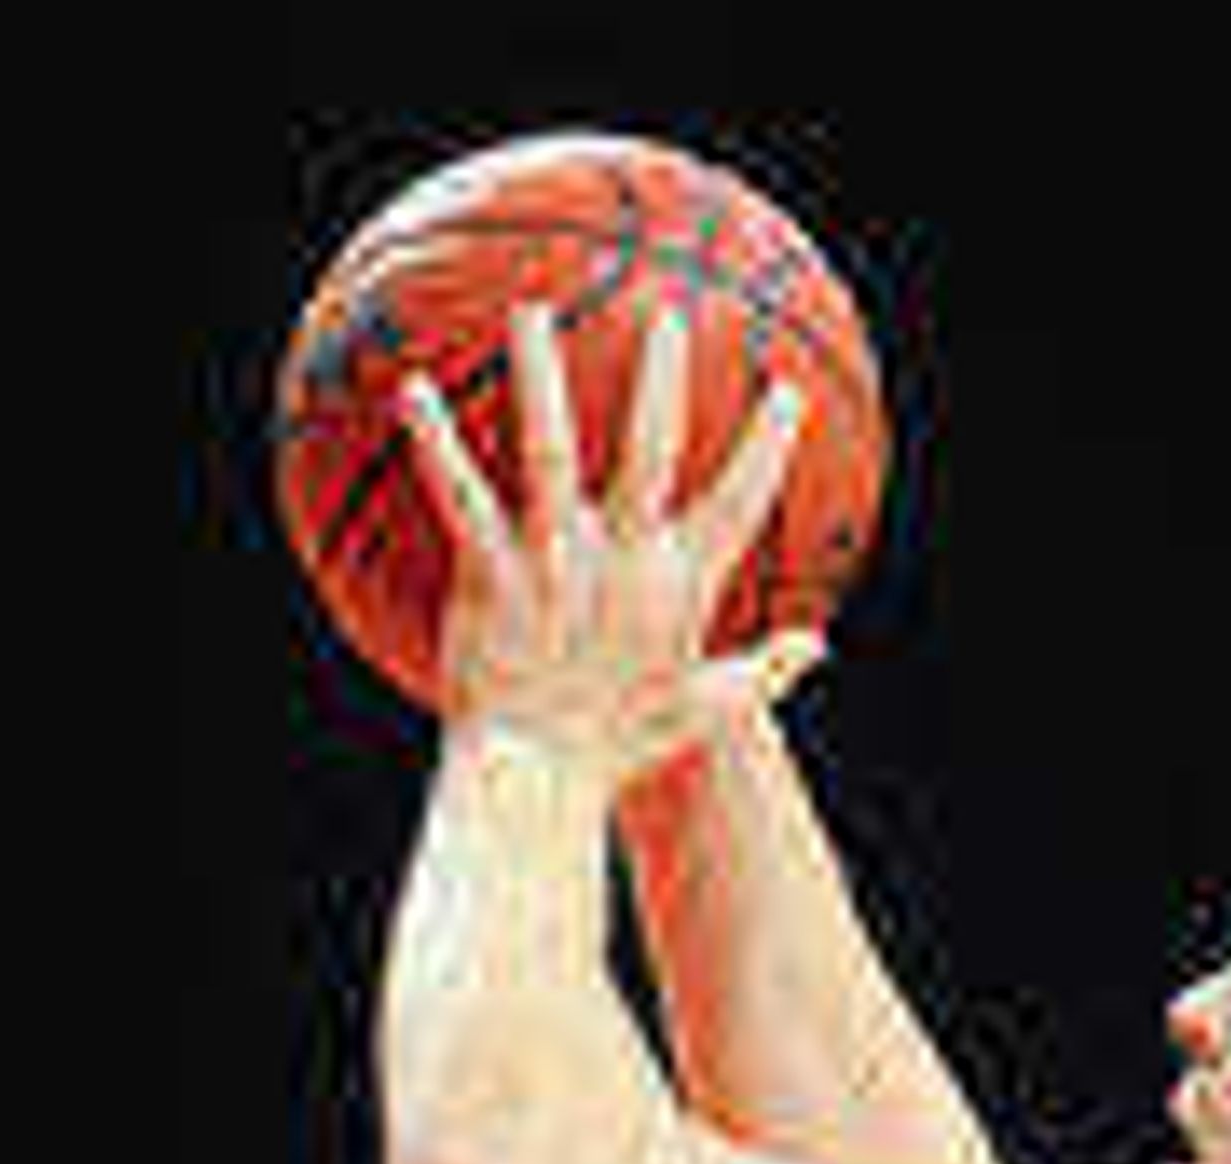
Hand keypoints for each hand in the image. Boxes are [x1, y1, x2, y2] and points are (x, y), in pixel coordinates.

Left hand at [404, 302, 819, 788]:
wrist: (537, 785)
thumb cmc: (613, 751)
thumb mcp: (702, 713)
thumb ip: (762, 672)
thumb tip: (817, 647)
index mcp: (674, 587)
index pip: (737, 503)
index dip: (767, 448)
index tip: (788, 392)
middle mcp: (618, 561)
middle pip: (650, 448)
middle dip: (662, 378)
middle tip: (671, 317)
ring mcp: (553, 562)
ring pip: (550, 447)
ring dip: (542, 374)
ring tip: (532, 312)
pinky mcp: (492, 575)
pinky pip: (460, 494)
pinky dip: (435, 442)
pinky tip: (413, 393)